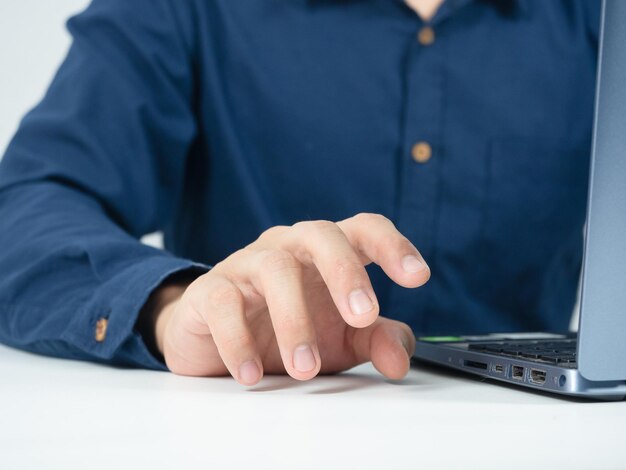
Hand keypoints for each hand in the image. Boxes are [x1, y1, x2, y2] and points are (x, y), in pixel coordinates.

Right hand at [147, 213, 429, 384]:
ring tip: (305, 369)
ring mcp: (248, 263)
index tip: (418, 277)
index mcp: (326, 253)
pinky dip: (239, 340)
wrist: (216, 338)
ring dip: (294, 321)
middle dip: (346, 274)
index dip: (393, 245)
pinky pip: (224, 303)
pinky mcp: (211, 290)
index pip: (363, 229)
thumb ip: (375, 341)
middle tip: (362, 318)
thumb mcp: (339, 338)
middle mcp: (289, 247)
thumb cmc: (284, 328)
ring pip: (275, 270)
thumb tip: (400, 361)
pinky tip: (252, 374)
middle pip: (320, 235)